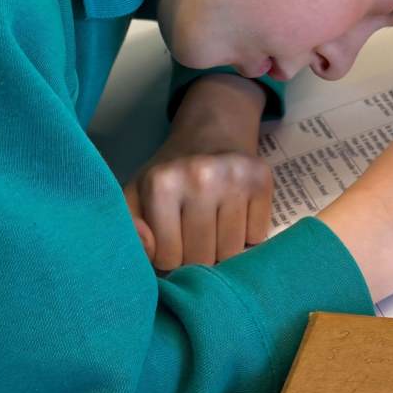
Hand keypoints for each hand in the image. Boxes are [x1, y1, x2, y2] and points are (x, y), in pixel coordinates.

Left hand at [123, 75, 271, 270]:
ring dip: (224, 250)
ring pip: (233, 252)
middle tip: (193, 236)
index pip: (168, 259)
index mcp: (161, 184)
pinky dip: (248, 236)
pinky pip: (258, 237)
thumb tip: (148, 249)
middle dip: (197, 258)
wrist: (210, 133)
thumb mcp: (136, 197)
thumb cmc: (169, 175)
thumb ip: (130, 229)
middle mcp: (199, 177)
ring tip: (214, 227)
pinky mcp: (261, 179)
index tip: (170, 241)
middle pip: (202, 258)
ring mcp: (234, 177)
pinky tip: (235, 217)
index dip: (169, 258)